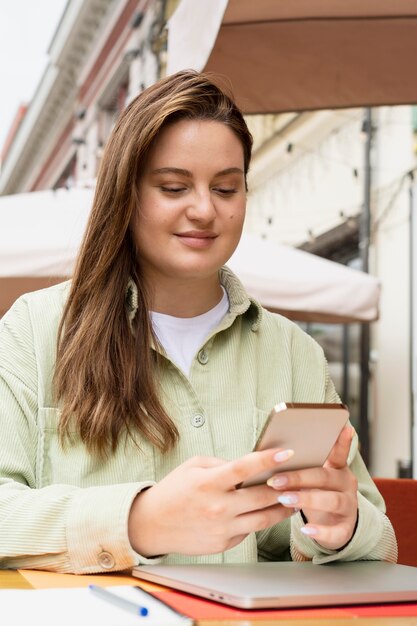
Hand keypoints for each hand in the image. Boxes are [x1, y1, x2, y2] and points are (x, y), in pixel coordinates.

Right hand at [128, 448, 294, 556]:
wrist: (152, 524)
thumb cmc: (174, 490)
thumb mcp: (193, 466)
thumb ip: (222, 464)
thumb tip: (250, 466)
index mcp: (208, 483)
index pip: (245, 468)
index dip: (268, 460)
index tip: (288, 453)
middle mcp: (217, 507)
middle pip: (262, 496)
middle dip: (285, 486)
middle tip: (299, 477)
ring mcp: (222, 529)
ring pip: (264, 518)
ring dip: (282, 508)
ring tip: (294, 498)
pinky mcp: (223, 544)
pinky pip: (249, 530)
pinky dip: (260, 520)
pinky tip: (268, 511)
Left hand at [267, 426, 357, 550]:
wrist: (331, 526)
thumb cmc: (314, 494)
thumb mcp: (310, 479)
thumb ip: (299, 466)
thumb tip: (270, 454)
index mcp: (337, 468)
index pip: (339, 452)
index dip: (342, 441)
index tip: (344, 427)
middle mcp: (346, 484)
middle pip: (325, 476)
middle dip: (299, 477)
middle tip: (275, 480)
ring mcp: (348, 507)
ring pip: (332, 500)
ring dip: (307, 499)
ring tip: (285, 500)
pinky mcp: (345, 530)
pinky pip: (335, 531)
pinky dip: (321, 531)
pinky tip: (306, 529)